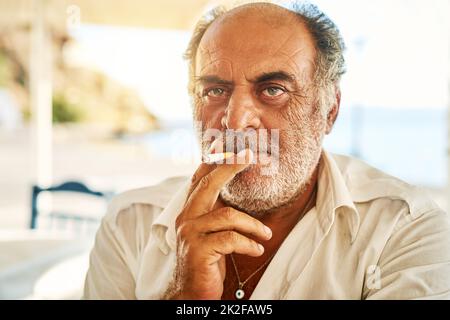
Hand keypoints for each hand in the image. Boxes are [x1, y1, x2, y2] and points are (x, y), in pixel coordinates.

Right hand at [163, 150, 271, 299]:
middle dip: (230, 166)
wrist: (190, 291)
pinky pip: (231, 239)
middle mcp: (186, 217)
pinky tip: (257, 250)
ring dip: (254, 225)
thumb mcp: (211, 232)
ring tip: (266, 235)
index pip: (200, 178)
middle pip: (209, 184)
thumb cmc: (207, 260)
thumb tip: (233, 189)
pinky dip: (249, 243)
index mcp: (190, 210)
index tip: (231, 144)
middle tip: (250, 155)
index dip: (215, 159)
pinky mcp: (198, 250)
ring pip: (228, 215)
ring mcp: (190, 233)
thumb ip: (217, 211)